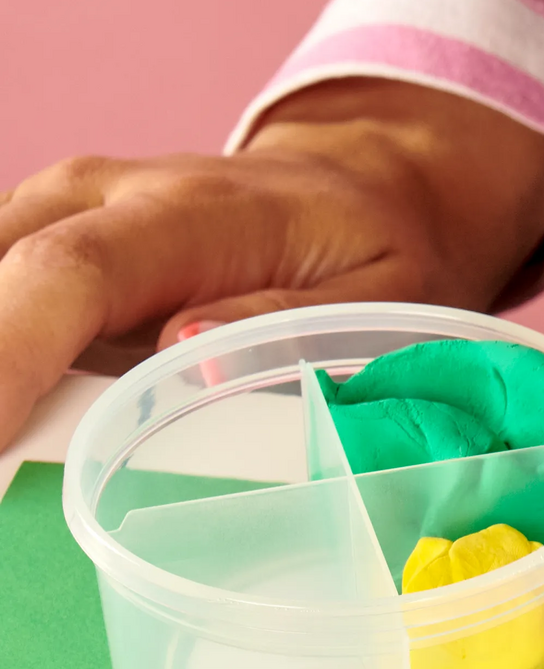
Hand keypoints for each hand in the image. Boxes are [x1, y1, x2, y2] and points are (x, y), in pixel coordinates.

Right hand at [0, 82, 543, 447]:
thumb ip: (285, 323)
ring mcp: (65, 209)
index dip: (8, 357)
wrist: (355, 186)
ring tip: (20, 455)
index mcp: (190, 215)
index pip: (70, 275)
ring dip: (5, 373)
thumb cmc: (374, 252)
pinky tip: (26, 415)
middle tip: (1, 482)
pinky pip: (8, 292)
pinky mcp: (49, 234)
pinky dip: (13, 351)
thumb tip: (186, 348)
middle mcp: (105, 197)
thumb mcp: (381, 297)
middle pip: (4, 283)